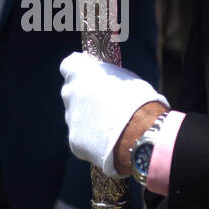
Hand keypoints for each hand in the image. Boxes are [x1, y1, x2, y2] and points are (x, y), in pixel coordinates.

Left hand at [59, 52, 166, 176]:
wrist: (140, 133)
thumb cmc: (139, 100)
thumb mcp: (124, 79)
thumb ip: (106, 80)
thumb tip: (105, 83)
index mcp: (81, 72)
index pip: (68, 65)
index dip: (79, 72)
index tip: (89, 77)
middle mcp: (70, 93)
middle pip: (72, 93)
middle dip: (84, 98)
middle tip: (105, 106)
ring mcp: (70, 118)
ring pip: (77, 117)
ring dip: (90, 120)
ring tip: (113, 127)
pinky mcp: (74, 140)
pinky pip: (82, 138)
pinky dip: (92, 140)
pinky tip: (110, 143)